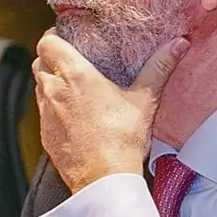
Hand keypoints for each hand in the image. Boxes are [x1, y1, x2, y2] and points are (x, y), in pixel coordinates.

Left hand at [32, 32, 188, 192]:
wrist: (104, 180)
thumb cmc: (122, 140)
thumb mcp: (145, 101)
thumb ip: (159, 68)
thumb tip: (177, 46)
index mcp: (74, 75)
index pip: (47, 42)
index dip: (54, 36)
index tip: (68, 37)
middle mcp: (54, 91)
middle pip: (40, 62)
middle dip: (52, 58)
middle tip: (72, 59)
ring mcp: (46, 114)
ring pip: (39, 86)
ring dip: (51, 82)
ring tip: (73, 86)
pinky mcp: (46, 136)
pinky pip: (43, 112)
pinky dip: (52, 107)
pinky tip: (73, 114)